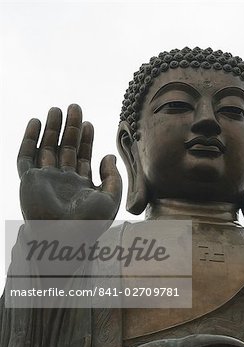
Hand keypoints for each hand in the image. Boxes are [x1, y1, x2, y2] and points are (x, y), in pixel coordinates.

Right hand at [17, 104, 121, 220]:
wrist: (64, 237)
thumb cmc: (90, 223)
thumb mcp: (110, 198)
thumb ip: (112, 176)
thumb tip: (109, 155)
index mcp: (81, 186)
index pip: (84, 157)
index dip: (86, 140)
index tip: (89, 123)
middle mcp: (63, 181)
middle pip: (66, 149)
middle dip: (70, 128)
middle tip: (74, 107)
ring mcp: (45, 180)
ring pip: (47, 148)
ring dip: (51, 129)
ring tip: (56, 109)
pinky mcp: (28, 180)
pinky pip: (26, 156)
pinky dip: (29, 139)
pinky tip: (35, 122)